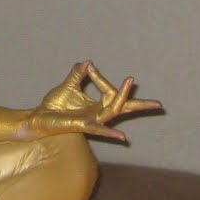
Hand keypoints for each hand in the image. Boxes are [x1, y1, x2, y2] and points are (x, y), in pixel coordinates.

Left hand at [25, 61, 160, 142]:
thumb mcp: (68, 86)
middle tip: (159, 104)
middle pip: (124, 108)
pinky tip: (123, 137)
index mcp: (96, 105)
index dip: (102, 79)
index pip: (110, 92)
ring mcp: (92, 121)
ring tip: (130, 83)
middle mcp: (98, 114)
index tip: (91, 66)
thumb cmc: (55, 105)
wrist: (40, 117)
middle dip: (141, 105)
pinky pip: (100, 130)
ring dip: (122, 98)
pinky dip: (111, 133)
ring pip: (113, 111)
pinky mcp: (83, 126)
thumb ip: (78, 74)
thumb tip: (87, 62)